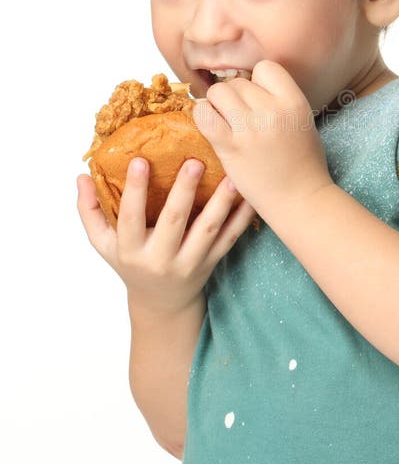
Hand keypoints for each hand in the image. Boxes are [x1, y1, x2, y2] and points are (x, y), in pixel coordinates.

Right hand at [77, 156, 255, 316]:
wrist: (161, 303)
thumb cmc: (130, 263)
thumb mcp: (104, 244)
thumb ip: (90, 211)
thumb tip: (81, 176)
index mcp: (132, 251)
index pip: (131, 218)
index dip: (136, 190)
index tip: (140, 161)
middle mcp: (161, 258)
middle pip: (174, 222)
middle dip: (184, 191)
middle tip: (195, 162)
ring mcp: (190, 262)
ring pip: (209, 231)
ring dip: (222, 204)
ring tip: (232, 177)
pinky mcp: (213, 262)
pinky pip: (231, 238)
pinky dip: (243, 218)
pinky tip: (252, 196)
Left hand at [193, 60, 332, 219]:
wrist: (300, 200)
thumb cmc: (303, 164)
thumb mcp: (302, 121)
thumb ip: (280, 100)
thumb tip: (251, 84)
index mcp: (294, 102)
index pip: (264, 67)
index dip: (257, 82)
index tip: (258, 100)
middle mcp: (273, 111)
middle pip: (238, 82)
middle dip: (236, 98)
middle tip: (240, 119)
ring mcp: (251, 129)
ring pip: (218, 92)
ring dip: (217, 105)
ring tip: (225, 122)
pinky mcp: (230, 147)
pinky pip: (203, 115)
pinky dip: (202, 116)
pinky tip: (211, 127)